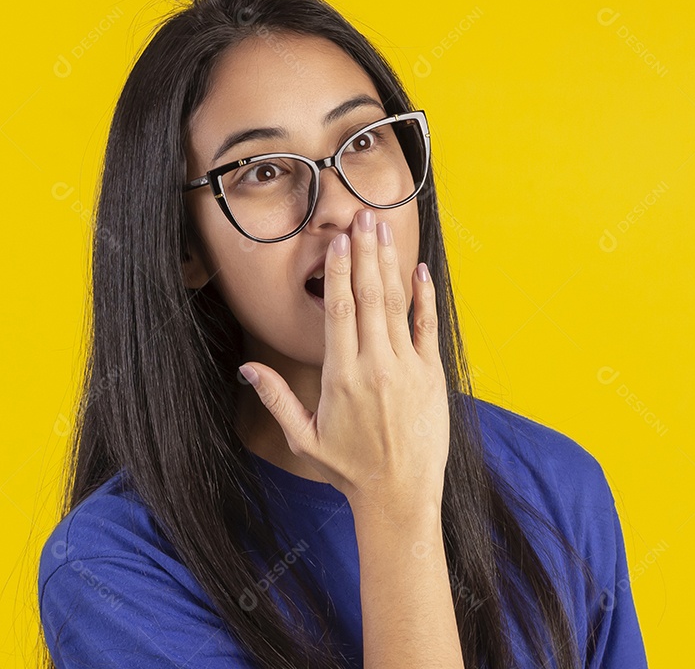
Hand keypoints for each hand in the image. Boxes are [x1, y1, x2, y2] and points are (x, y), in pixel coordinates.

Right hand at [239, 208, 448, 518]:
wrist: (400, 495)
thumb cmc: (349, 469)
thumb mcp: (304, 437)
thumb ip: (275, 398)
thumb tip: (245, 368)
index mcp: (340, 377)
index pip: (339, 312)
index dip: (339, 272)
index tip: (337, 240)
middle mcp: (375, 366)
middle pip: (369, 297)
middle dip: (365, 253)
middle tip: (361, 217)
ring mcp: (406, 368)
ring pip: (396, 305)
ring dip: (390, 264)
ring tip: (383, 229)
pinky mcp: (431, 375)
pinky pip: (427, 327)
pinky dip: (424, 297)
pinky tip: (419, 270)